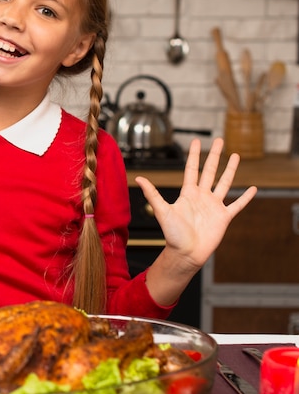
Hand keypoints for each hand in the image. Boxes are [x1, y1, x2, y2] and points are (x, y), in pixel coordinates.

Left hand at [135, 137, 256, 304]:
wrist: (186, 253)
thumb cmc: (172, 235)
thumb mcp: (162, 211)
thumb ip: (153, 194)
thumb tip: (139, 178)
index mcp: (188, 193)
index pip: (192, 169)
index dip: (194, 155)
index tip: (196, 141)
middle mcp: (201, 197)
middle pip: (210, 171)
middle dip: (215, 155)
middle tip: (220, 140)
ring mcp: (214, 206)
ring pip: (225, 183)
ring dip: (230, 170)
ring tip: (235, 155)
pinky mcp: (224, 217)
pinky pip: (237, 205)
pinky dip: (245, 197)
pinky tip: (253, 188)